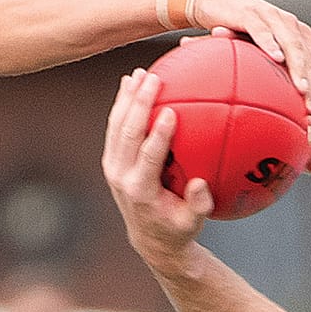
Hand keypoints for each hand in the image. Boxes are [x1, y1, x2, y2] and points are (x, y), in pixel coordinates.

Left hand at [104, 70, 310, 286]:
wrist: (149, 239)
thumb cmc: (178, 228)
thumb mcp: (193, 224)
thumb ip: (198, 206)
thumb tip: (199, 184)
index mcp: (141, 190)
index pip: (148, 157)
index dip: (158, 134)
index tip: (171, 111)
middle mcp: (121, 176)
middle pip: (127, 133)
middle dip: (139, 104)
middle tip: (153, 78)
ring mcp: (112, 166)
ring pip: (116, 125)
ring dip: (127, 97)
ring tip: (140, 72)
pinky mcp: (111, 159)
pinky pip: (115, 126)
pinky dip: (122, 103)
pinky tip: (131, 81)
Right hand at [185, 0, 310, 114]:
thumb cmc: (239, 33)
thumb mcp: (260, 55)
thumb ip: (272, 74)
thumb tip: (279, 111)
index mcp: (298, 34)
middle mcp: (290, 24)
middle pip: (309, 56)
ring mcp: (271, 17)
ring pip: (291, 44)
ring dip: (298, 68)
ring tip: (302, 90)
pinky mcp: (249, 14)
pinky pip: (262, 31)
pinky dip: (270, 43)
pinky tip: (276, 58)